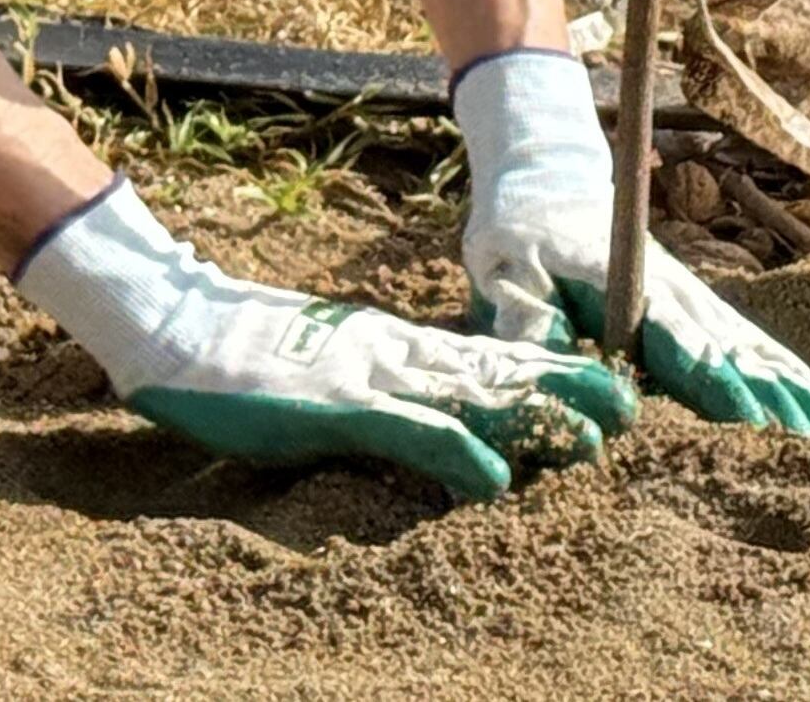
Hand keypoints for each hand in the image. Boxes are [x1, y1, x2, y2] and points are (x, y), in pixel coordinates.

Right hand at [16, 179, 637, 501]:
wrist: (177, 331)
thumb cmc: (244, 361)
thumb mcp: (331, 376)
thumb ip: (382, 395)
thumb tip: (431, 424)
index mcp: (397, 350)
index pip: (489, 362)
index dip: (549, 376)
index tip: (604, 391)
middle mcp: (397, 357)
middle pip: (498, 372)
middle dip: (567, 390)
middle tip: (632, 405)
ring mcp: (372, 378)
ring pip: (471, 396)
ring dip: (535, 417)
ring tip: (598, 434)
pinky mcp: (340, 406)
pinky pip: (409, 433)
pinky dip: (457, 453)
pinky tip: (496, 478)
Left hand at [453, 50, 809, 437]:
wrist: (543, 178)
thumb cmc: (518, 237)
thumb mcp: (506, 274)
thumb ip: (531, 321)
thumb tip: (562, 371)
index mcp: (627, 284)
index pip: (678, 340)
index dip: (715, 381)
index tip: (751, 421)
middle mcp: (673, 290)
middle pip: (730, 350)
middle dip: (771, 401)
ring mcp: (693, 295)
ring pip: (750, 347)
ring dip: (791, 391)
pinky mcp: (698, 304)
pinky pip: (750, 342)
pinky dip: (785, 373)